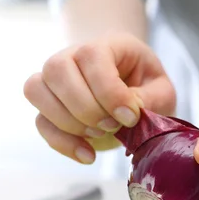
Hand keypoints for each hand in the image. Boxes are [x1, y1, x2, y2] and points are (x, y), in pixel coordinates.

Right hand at [23, 33, 175, 163]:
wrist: (132, 96)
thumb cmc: (147, 89)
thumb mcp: (161, 92)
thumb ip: (149, 99)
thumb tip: (126, 111)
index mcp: (106, 45)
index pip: (92, 55)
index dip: (108, 90)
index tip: (130, 117)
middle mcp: (72, 56)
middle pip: (57, 70)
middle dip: (86, 107)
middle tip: (113, 126)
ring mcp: (55, 81)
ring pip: (37, 90)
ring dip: (68, 122)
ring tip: (98, 135)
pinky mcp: (49, 108)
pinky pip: (41, 123)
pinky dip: (63, 143)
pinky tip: (88, 155)